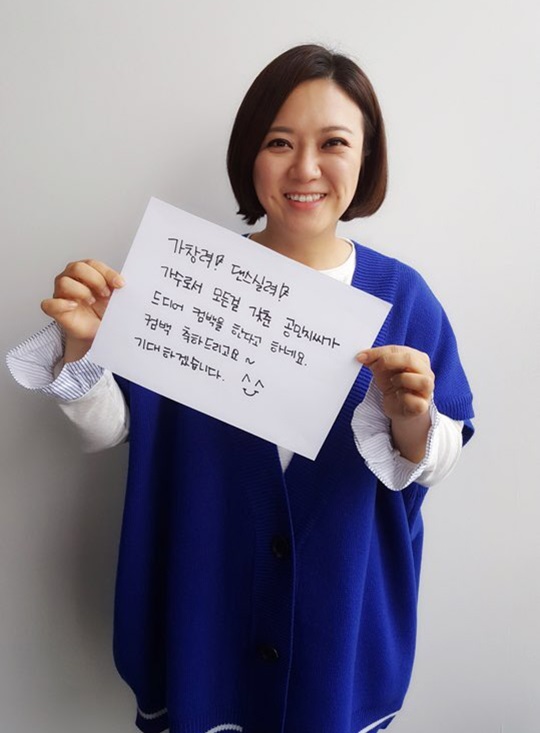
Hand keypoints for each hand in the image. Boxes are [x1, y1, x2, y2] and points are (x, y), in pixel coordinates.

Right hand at [41, 259, 123, 361]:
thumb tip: (124, 282)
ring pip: (64, 282)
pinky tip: (74, 306)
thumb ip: (116, 286)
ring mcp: (60, 293)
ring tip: (92, 301)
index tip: (120, 284)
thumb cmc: (102, 311)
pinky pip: (49, 304)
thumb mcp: (113, 297)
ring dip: (82, 291)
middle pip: (77, 267)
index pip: (92, 264)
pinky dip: (62, 304)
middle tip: (106, 294)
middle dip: (95, 280)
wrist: (96, 332)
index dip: (107, 273)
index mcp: (84, 272)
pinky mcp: (54, 309)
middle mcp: (70, 278)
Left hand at [356, 345, 434, 461]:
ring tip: (393, 383)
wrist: (398, 406)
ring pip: (422, 381)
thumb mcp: (382, 369)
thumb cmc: (394, 385)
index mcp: (418, 358)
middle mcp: (427, 372)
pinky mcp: (422, 406)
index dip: (379, 352)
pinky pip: (416, 402)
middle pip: (411, 360)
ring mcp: (427, 390)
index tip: (362, 357)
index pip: (399, 350)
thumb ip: (375, 360)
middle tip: (375, 367)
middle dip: (388, 361)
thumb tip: (362, 356)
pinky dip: (405, 399)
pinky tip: (398, 396)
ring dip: (402, 379)